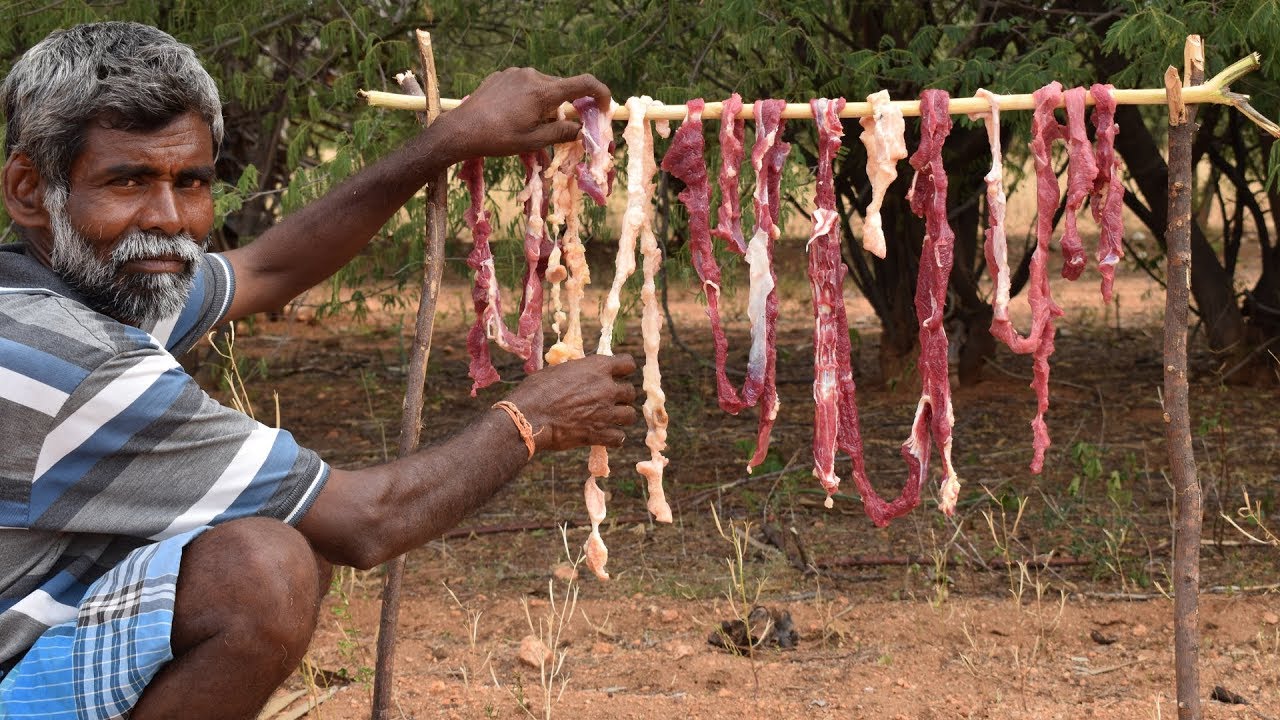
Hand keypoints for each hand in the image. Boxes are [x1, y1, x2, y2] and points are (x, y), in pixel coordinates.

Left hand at [441, 68, 610, 158]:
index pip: (584, 83)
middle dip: (566, 108)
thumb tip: (580, 129)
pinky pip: (525, 86)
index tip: (604, 107)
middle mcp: (532, 76)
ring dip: (546, 106)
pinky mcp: (503, 76)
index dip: (600, 93)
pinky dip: (529, 100)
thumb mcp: (533, 142)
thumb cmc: (498, 139)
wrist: (461, 129)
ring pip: (543, 88)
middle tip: (558, 130)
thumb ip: (561, 133)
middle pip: (562, 89)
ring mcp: (515, 73)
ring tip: (529, 126)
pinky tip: (514, 116)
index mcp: (543, 91)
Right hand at [504, 354, 636, 452]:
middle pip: (631, 391)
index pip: (628, 363)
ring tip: (609, 419)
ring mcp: (606, 412)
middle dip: (622, 396)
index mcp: (597, 367)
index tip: (617, 375)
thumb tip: (579, 374)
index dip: (624, 370)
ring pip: (630, 415)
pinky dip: (613, 438)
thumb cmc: (536, 390)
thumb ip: (577, 372)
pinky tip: (604, 435)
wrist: (528, 417)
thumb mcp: (557, 371)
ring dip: (621, 417)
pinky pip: (619, 437)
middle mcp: (607, 388)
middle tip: (609, 401)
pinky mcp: (600, 434)